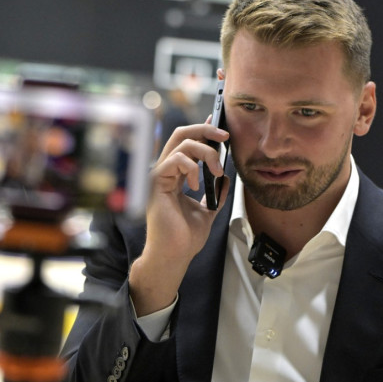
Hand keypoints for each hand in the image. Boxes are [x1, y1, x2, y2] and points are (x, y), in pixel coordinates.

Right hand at [129, 119, 229, 315]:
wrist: (175, 254)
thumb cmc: (185, 237)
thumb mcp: (208, 211)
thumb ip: (215, 194)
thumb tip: (226, 179)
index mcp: (176, 176)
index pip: (188, 143)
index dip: (203, 130)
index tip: (221, 127)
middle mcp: (166, 172)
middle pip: (181, 134)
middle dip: (205, 129)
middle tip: (225, 136)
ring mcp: (159, 175)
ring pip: (182, 143)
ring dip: (206, 152)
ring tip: (218, 171)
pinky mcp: (156, 183)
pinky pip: (174, 160)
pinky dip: (192, 168)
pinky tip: (198, 185)